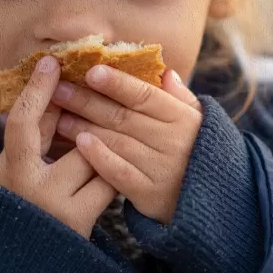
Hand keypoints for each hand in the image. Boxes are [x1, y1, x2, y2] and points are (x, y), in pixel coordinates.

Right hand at [0, 55, 116, 237]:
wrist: (22, 261)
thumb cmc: (19, 203)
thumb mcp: (15, 168)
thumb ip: (35, 136)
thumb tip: (57, 92)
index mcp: (9, 169)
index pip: (22, 122)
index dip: (37, 90)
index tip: (51, 62)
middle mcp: (31, 187)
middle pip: (73, 140)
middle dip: (88, 128)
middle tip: (100, 115)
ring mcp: (56, 206)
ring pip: (95, 160)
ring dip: (104, 153)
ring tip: (111, 151)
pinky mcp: (80, 221)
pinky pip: (108, 184)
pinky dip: (113, 175)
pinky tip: (118, 172)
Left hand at [52, 66, 203, 223]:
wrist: (214, 201)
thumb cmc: (198, 152)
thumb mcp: (198, 121)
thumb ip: (180, 98)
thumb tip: (165, 72)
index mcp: (182, 117)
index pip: (145, 95)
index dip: (117, 83)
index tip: (90, 71)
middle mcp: (173, 140)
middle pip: (124, 117)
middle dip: (88, 101)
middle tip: (59, 89)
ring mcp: (161, 168)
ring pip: (117, 142)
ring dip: (85, 127)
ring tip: (60, 115)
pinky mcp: (150, 194)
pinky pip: (120, 173)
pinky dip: (100, 158)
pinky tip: (80, 144)